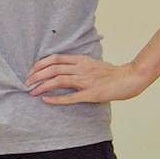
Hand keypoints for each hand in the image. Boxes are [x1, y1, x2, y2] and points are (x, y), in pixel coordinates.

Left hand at [26, 54, 153, 103]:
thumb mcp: (93, 64)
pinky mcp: (92, 94)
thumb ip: (79, 65)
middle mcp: (82, 68)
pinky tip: (46, 100)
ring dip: (42, 86)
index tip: (31, 70)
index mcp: (82, 60)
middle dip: (37, 75)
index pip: (56, 58)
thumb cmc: (112, 73)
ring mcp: (87, 81)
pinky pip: (71, 97)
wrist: (132, 78)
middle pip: (53, 68)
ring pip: (59, 80)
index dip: (40, 64)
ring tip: (32, 91)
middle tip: (27, 83)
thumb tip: (63, 68)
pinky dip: (57, 99)